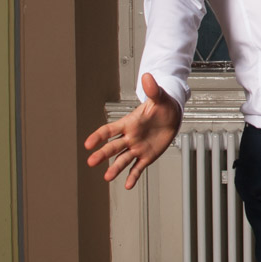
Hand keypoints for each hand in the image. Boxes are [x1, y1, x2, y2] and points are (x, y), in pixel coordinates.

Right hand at [83, 73, 182, 189]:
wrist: (172, 116)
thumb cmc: (163, 105)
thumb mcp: (160, 97)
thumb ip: (152, 89)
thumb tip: (147, 76)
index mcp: (129, 123)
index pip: (110, 130)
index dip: (99, 136)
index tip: (88, 143)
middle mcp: (130, 137)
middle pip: (113, 147)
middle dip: (102, 154)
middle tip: (90, 162)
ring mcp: (137, 148)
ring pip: (123, 159)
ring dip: (115, 168)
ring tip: (107, 178)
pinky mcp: (146, 156)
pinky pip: (138, 168)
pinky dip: (133, 176)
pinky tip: (127, 185)